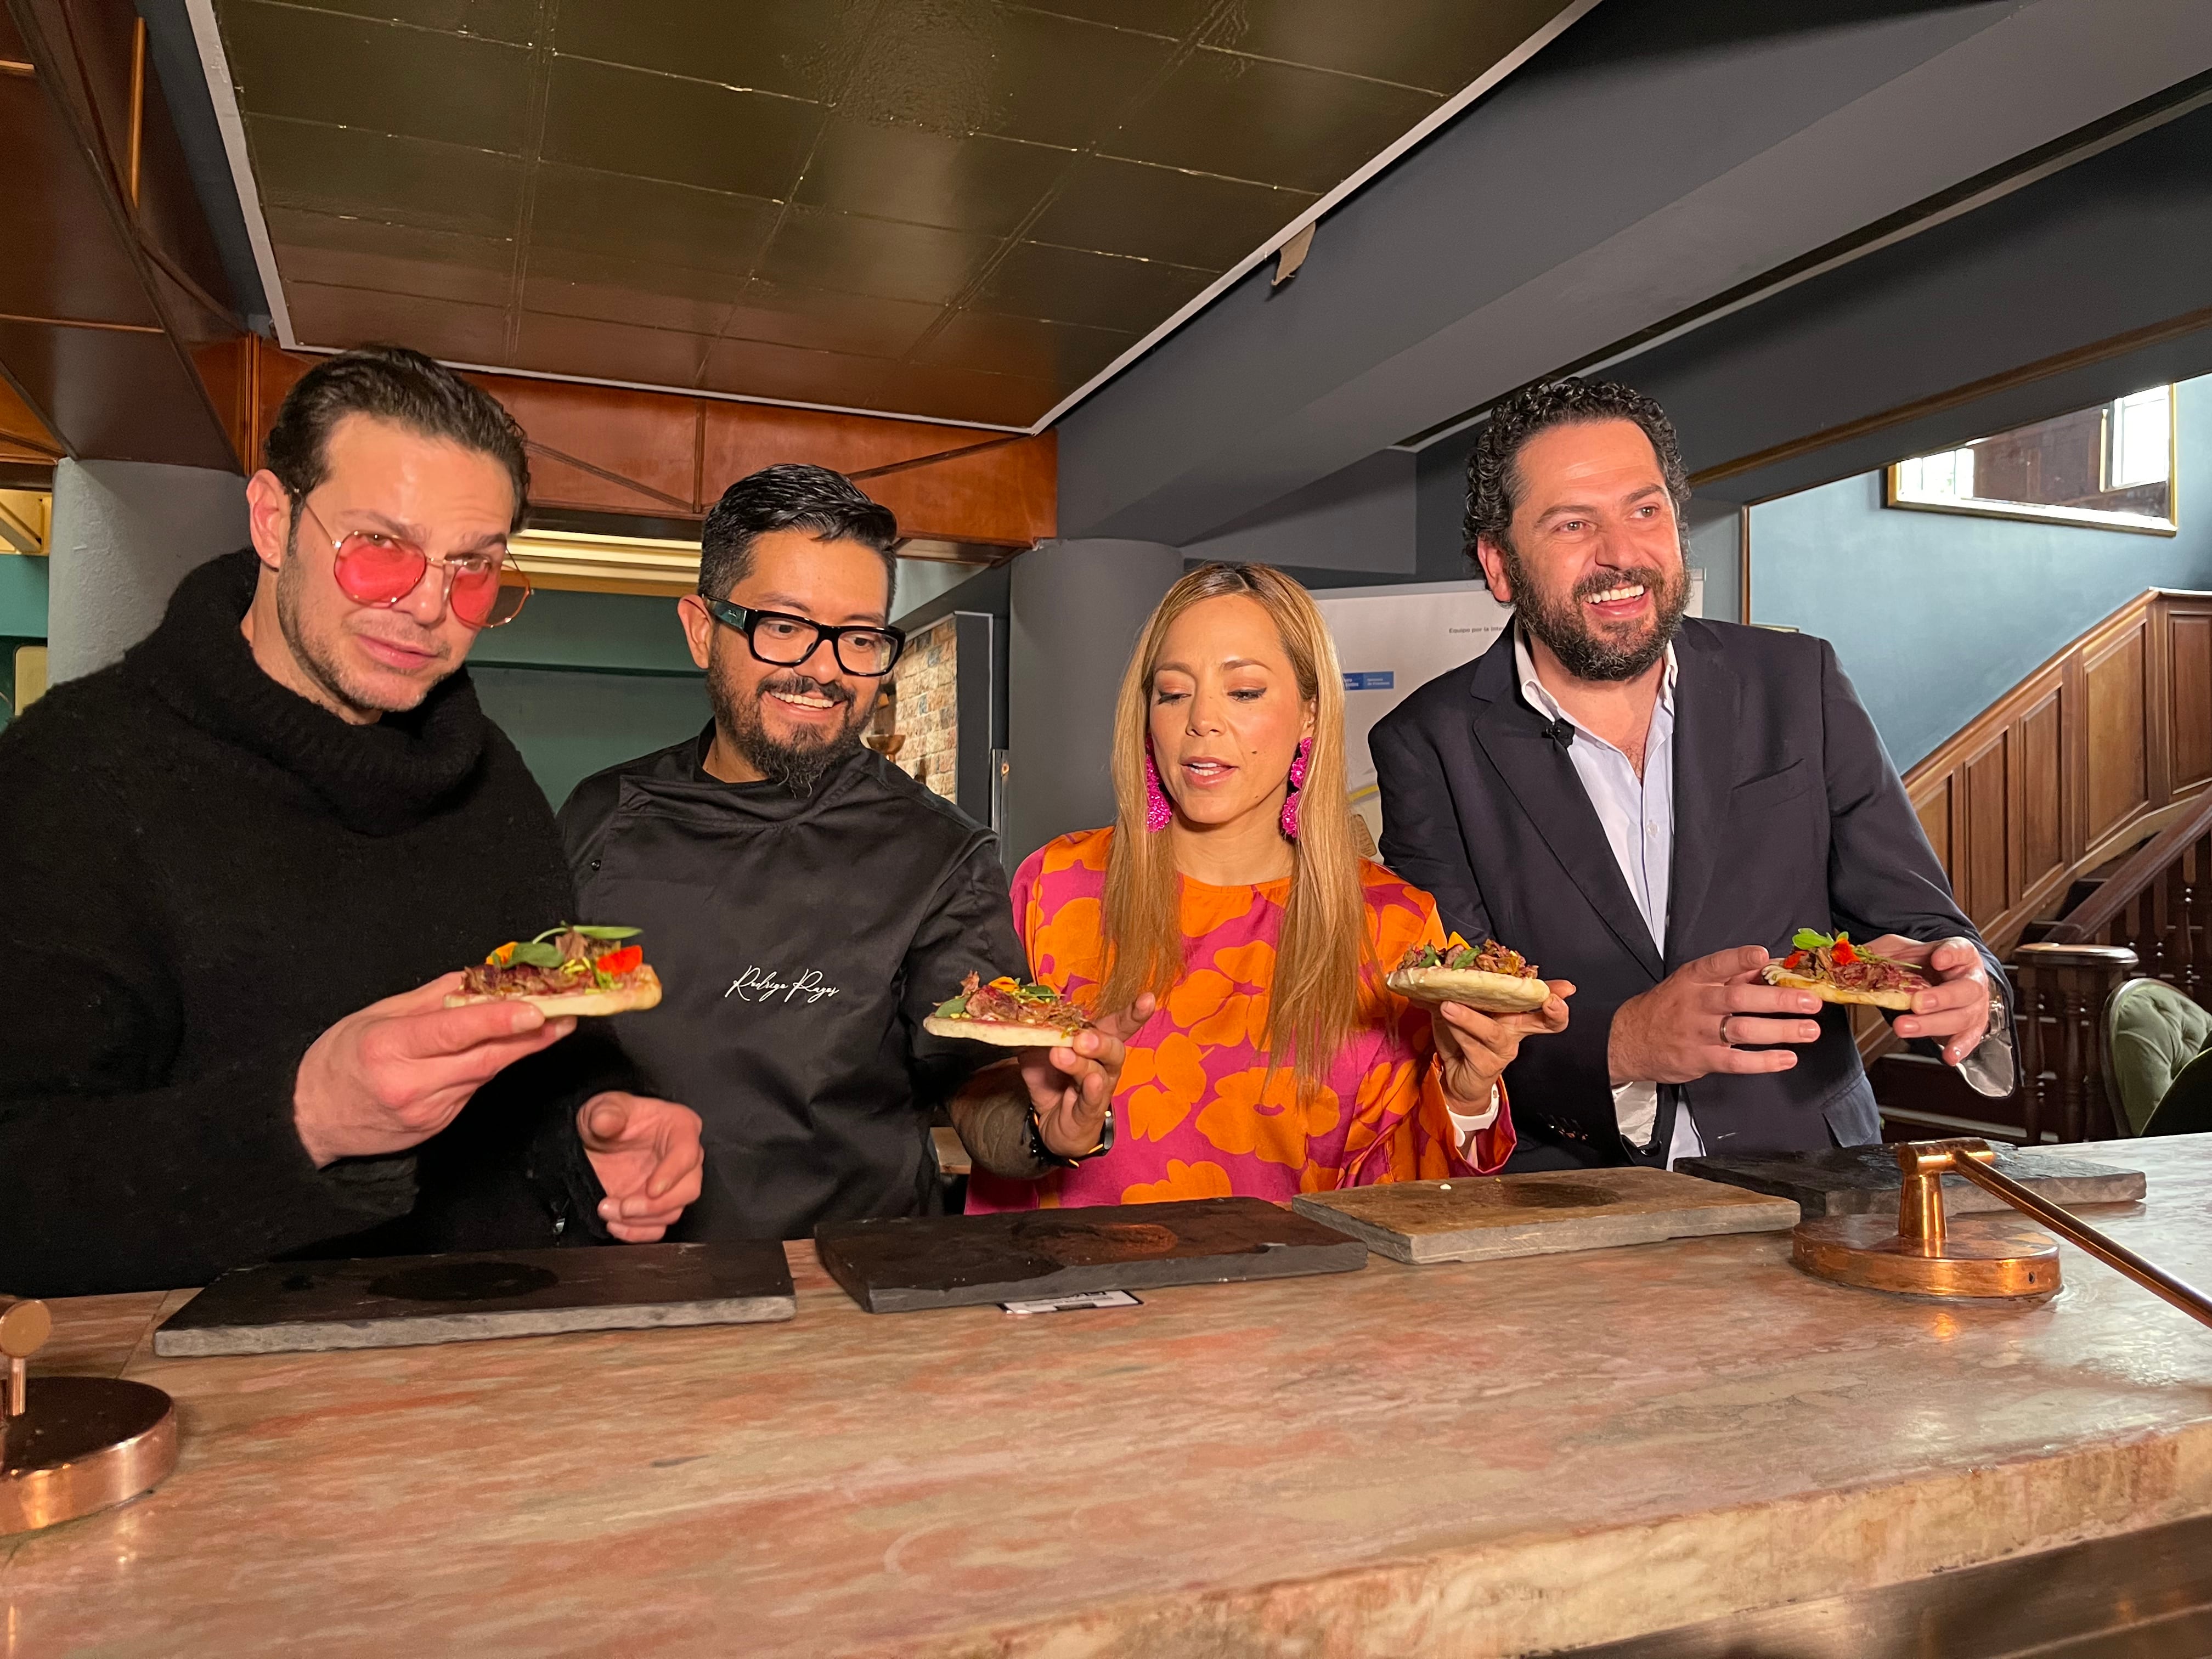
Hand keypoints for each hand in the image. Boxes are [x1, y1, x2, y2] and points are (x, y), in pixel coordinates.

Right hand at [294, 974, 574, 1166]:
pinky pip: (473, 1088)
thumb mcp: (376, 1015)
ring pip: (485, 1072)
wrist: (312, 1119)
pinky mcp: (437, 1124)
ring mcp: (426, 1110)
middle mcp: (410, 1084)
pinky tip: (505, 1048)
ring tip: (553, 1022)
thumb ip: (431, 998)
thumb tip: (477, 979)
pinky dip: (490, 1066)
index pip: (453, 1032)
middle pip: (484, 1057)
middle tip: (569, 1013)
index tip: (537, 1009)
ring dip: (519, 1048)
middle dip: (531, 1035)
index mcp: (389, 1048)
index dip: (499, 1019)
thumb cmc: (341, 1059)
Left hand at [578, 1093, 704, 1242]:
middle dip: (656, 1205)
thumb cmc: (610, 1117)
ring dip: (640, 1220)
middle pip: (688, 1189)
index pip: (687, 1154)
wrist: (596, 1140)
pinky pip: (658, 1228)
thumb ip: (606, 1113)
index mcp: (680, 1127)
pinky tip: (616, 1225)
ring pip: (673, 1212)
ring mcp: (671, 1186)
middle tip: (625, 1207)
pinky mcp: (657, 1206)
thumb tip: (605, 1122)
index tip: (651, 1189)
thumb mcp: (604, 1107)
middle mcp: (683, 1159)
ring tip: (607, 1210)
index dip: (672, 1174)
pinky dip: (638, 1233)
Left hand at [1025, 994, 1156, 1158]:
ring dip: (1082, 1063)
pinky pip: (1093, 1101)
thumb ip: (1035, 1036)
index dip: (1133, 1013)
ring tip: (1061, 1055)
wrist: (1048, 1124)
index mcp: (1096, 1045)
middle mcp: (1105, 1066)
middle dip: (1099, 1041)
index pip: (1118, 1025)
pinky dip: (1092, 1091)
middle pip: (1114, 1049)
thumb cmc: (1052, 1081)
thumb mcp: (1037, 1054)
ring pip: (1101, 1073)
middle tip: (1081, 1038)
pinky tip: (1091, 1082)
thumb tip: (1028, 1019)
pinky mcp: (1088, 1113)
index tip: (1148, 999)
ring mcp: (1099, 1090)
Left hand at [1431, 982, 1573, 1108]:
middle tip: (1551, 1001)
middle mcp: (1513, 1031)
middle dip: (1554, 1012)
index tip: (1567, 988)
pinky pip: (1472, 1045)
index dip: (1554, 993)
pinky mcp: (1486, 1065)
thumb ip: (1462, 988)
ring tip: (1449, 1005)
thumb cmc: (1461, 1038)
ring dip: (1471, 1018)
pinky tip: (1445, 1016)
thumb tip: (1450, 960)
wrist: (1455, 1077)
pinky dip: (1457, 1030)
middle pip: (1543, 1023)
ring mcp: (1502, 1050)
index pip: (1537, 1000)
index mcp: (1513, 1013)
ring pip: (1493, 1032)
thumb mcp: (1461, 1007)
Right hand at [1607, 945, 1823, 1085]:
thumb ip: (1732, 973)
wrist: (1629, 1040)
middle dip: (1778, 1000)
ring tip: (1809, 1030)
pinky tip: (1786, 1058)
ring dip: (1780, 1030)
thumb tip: (1774, 964)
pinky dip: (1764, 1061)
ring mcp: (1698, 1032)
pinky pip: (1736, 1062)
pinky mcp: (1701, 1059)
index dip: (1741, 959)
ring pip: (1743, 1030)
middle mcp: (1697, 1003)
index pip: (1718, 964)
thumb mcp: (1692, 982)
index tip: (1764, 956)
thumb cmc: (1668, 1007)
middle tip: (1809, 1001)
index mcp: (1694, 978)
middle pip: (1739, 998)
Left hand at [1859, 934, 1992, 1064]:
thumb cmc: (1925, 964)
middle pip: (1964, 990)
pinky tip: (1948, 1056)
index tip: (1937, 959)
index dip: (1951, 955)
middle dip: (1941, 998)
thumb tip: (1849, 959)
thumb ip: (1880, 952)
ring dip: (1932, 1025)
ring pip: (1961, 1017)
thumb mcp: (1902, 951)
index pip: (1960, 950)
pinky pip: (1968, 1039)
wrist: (1944, 980)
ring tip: (1904, 1027)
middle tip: (1916, 1003)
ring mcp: (1974, 1006)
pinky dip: (1959, 1048)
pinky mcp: (1971, 1028)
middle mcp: (1972, 980)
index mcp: (1960, 955)